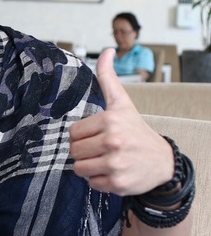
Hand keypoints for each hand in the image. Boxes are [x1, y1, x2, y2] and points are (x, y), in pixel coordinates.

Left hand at [69, 48, 173, 195]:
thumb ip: (108, 78)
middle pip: (74, 151)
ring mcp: (116, 164)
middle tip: (100, 148)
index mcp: (110, 120)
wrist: (162, 161)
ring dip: (89, 166)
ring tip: (105, 159)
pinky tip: (112, 171)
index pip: (73, 133)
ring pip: (79, 168)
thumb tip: (106, 51)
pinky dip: (98, 180)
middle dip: (84, 151)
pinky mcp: (117, 183)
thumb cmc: (136, 129)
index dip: (82, 135)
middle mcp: (113, 141)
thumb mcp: (122, 103)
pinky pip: (91, 183)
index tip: (96, 134)